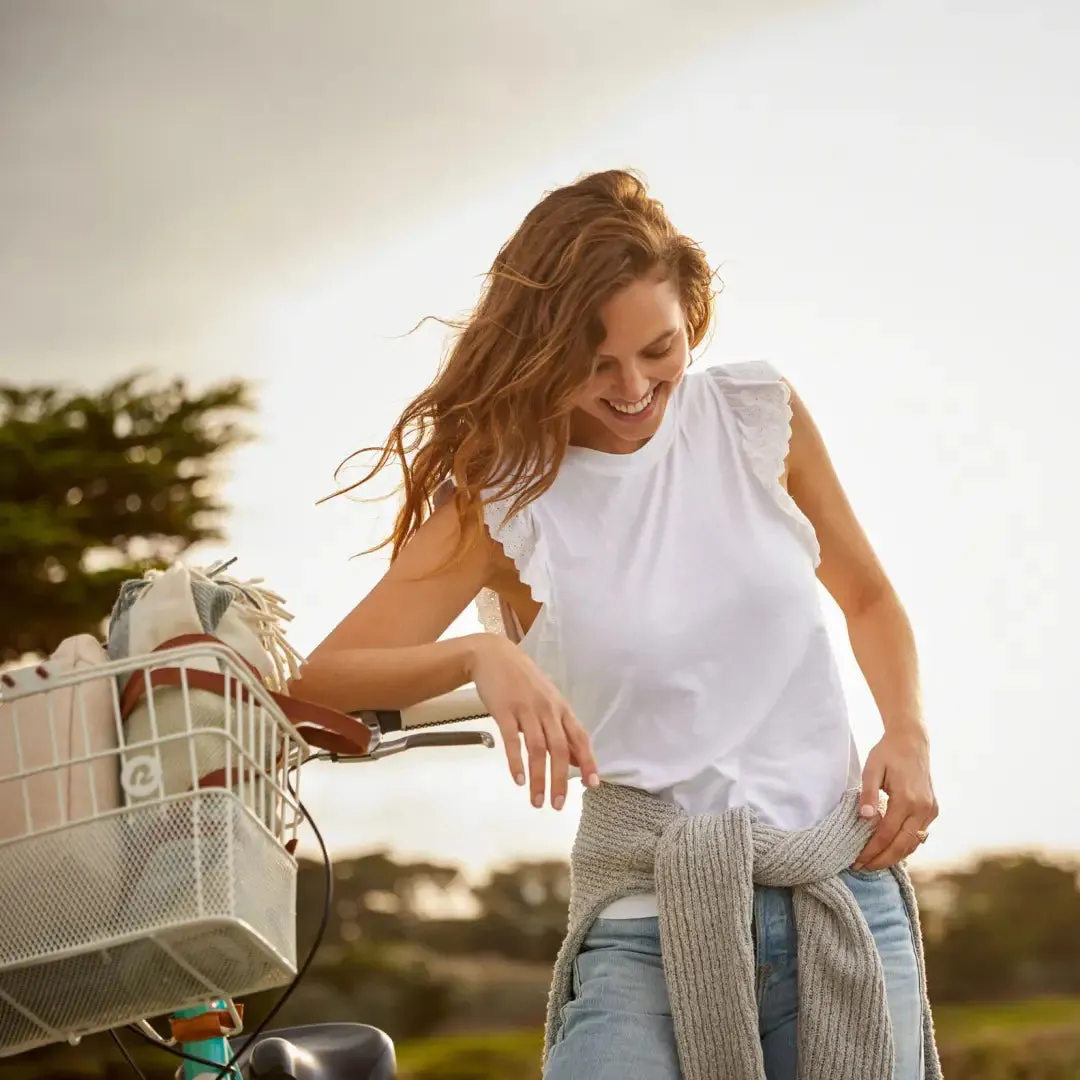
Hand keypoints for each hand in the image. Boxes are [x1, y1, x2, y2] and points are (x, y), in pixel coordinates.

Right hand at [468, 634, 599, 809]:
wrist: (493, 655)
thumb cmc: (522, 680)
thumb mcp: (547, 700)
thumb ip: (561, 728)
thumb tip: (577, 759)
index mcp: (560, 708)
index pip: (580, 737)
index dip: (588, 761)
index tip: (593, 785)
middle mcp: (547, 709)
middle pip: (560, 749)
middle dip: (561, 779)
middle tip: (558, 805)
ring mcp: (526, 709)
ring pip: (538, 749)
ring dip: (539, 778)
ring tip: (536, 800)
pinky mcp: (504, 710)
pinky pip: (513, 740)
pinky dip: (516, 761)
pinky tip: (518, 779)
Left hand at [853, 723, 937, 870]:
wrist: (911, 741)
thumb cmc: (887, 753)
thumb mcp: (871, 769)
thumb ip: (868, 794)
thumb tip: (865, 818)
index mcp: (907, 799)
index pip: (886, 834)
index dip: (871, 850)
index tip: (856, 861)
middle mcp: (923, 808)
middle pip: (902, 845)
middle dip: (881, 860)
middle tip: (861, 868)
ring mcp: (931, 811)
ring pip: (913, 844)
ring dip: (893, 856)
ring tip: (872, 863)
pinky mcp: (933, 810)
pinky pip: (919, 835)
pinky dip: (904, 846)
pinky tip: (888, 849)